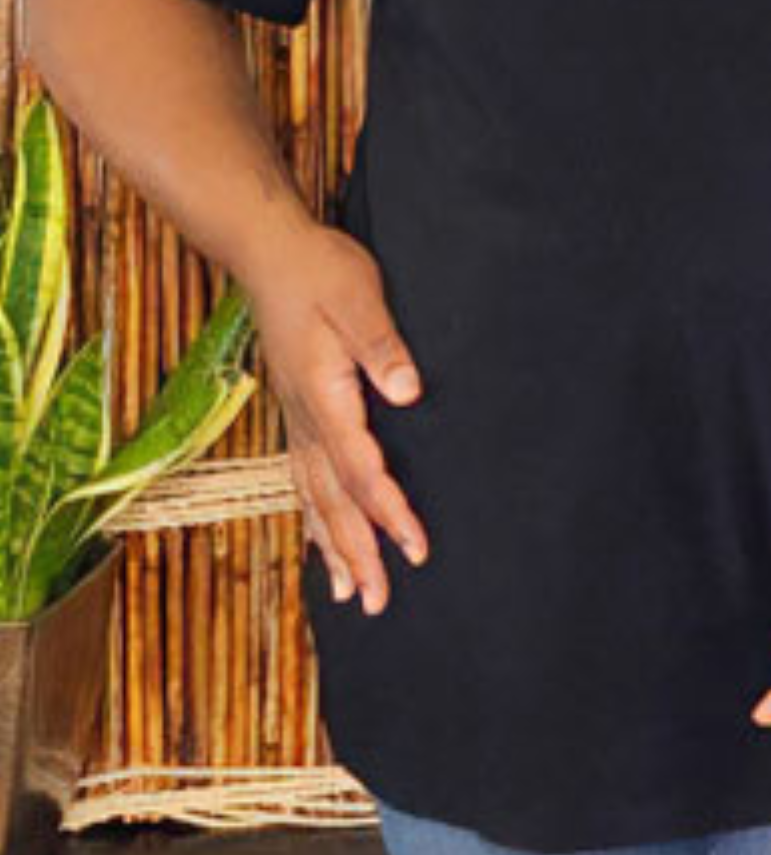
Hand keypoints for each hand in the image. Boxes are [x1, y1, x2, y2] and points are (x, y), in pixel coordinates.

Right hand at [242, 222, 429, 614]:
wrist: (268, 252)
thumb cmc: (319, 270)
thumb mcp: (358, 297)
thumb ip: (382, 346)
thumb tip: (407, 393)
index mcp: (324, 396)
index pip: (361, 470)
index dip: (389, 513)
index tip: (417, 548)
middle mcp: (305, 418)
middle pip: (332, 499)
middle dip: (358, 553)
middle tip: (380, 603)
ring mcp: (296, 417)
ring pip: (313, 496)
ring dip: (334, 546)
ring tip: (351, 594)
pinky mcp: (295, 410)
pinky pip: (302, 479)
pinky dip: (313, 517)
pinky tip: (321, 540)